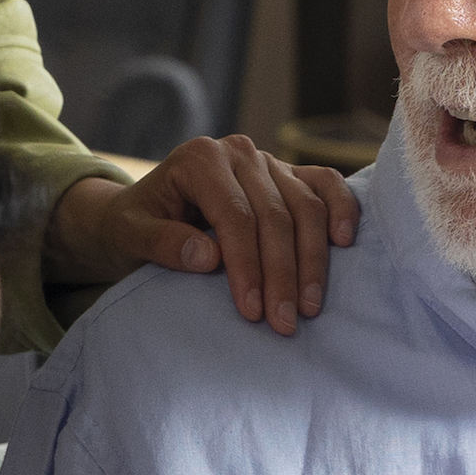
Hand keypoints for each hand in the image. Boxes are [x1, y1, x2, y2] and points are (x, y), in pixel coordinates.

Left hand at [42, 139, 359, 333]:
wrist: (143, 211)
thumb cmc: (136, 225)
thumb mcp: (131, 235)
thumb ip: (163, 243)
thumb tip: (207, 256)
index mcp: (199, 158)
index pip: (235, 216)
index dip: (247, 266)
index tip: (252, 310)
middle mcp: (238, 152)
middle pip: (275, 215)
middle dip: (282, 273)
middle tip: (284, 322)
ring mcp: (268, 160)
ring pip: (305, 206)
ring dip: (313, 260)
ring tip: (309, 307)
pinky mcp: (289, 173)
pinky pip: (325, 184)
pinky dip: (341, 208)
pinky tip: (344, 243)